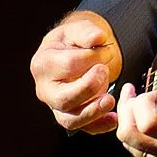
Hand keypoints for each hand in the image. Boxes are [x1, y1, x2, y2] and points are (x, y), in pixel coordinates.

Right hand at [32, 11, 120, 133]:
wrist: (75, 53)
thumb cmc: (74, 41)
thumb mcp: (78, 28)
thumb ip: (87, 32)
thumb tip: (99, 38)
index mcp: (43, 64)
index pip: (67, 65)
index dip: (91, 58)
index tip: (105, 50)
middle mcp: (45, 89)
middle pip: (63, 99)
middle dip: (88, 88)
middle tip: (105, 72)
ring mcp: (56, 106)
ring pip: (70, 119)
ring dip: (93, 112)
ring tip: (110, 100)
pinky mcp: (72, 116)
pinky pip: (84, 128)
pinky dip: (99, 126)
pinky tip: (114, 118)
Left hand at [115, 86, 156, 156]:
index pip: (148, 122)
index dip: (144, 101)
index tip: (155, 90)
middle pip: (130, 136)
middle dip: (125, 110)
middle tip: (131, 93)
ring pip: (135, 148)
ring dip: (130, 124)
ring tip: (134, 106)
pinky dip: (143, 137)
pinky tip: (152, 126)